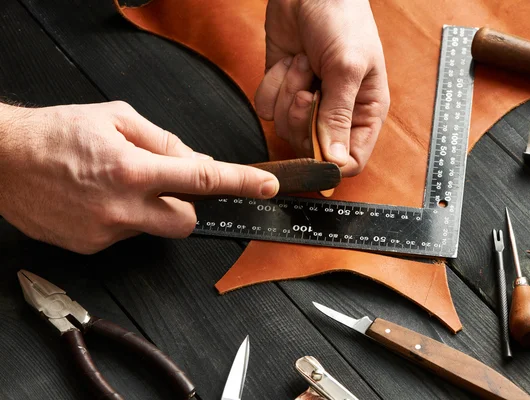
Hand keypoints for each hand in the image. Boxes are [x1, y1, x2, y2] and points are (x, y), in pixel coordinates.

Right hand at [0, 101, 278, 253]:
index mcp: (133, 169)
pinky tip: (100, 199)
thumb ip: (165, 142)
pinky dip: (124, 219)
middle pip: (187, 222)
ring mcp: (106, 231)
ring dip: (151, 209)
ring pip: (154, 229)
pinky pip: (126, 235)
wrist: (3, 159)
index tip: (267, 187)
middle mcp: (122, 206)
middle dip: (189, 206)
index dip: (240, 183)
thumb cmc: (56, 133)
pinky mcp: (91, 246)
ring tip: (118, 185)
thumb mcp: (117, 118)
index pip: (202, 178)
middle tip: (169, 186)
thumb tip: (198, 160)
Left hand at [255, 0, 389, 176]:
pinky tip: (289, 62)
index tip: (317, 141)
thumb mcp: (347, 67)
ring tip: (303, 64)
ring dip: (287, 93)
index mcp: (364, 112)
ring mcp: (307, 104)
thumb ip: (338, 116)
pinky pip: (267, 109)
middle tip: (309, 90)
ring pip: (286, 129)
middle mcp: (336, 114)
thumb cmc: (342, 20)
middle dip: (303, 119)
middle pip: (312, 150)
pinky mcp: (282, 92)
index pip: (351, 161)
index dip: (331, 160)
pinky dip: (272, 84)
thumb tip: (336, 161)